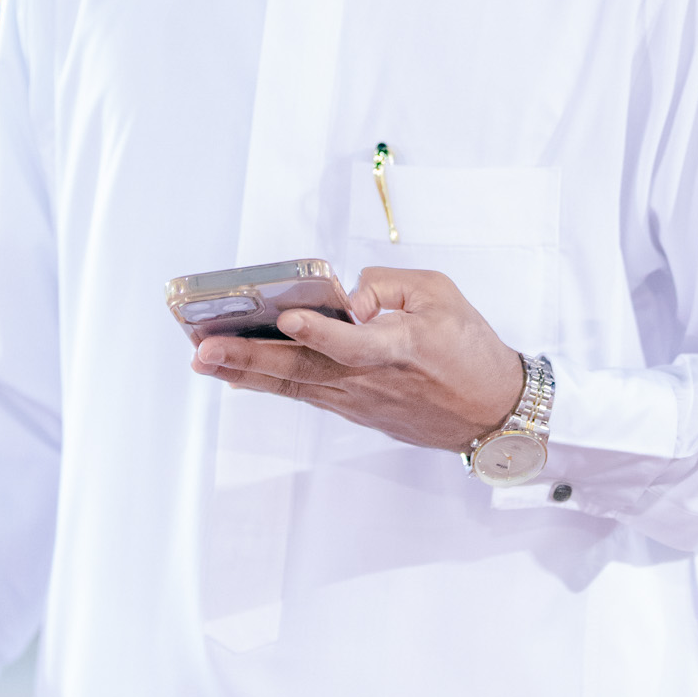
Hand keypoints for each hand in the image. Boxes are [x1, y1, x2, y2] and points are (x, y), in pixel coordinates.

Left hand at [192, 266, 524, 452]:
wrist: (492, 412)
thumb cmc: (470, 349)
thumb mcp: (442, 294)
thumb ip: (389, 284)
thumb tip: (345, 295)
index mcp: (401, 347)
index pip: (352, 343)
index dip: (318, 332)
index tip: (288, 318)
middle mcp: (372, 379)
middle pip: (303, 370)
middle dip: (249, 358)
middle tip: (204, 349)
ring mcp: (360, 400)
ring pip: (295, 385)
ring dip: (247, 373)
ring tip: (205, 360)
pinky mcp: (356, 411)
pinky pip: (305, 394)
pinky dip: (269, 384)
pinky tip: (238, 375)